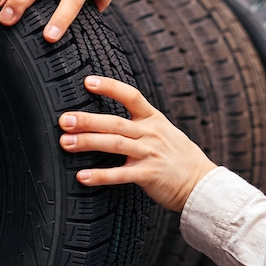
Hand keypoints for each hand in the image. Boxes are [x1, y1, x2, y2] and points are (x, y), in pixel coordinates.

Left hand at [59, 76, 216, 211]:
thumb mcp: (163, 131)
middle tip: (65, 120)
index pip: (132, 96)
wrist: (201, 183)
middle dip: (88, 120)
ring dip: (88, 143)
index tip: (88, 82)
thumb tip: (108, 119)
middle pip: (115, 123)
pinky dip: (100, 176)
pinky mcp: (149, 175)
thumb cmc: (178, 157)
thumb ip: (139, 123)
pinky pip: (121, 175)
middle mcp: (151, 133)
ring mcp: (150, 154)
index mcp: (153, 119)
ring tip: (66, 143)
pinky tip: (82, 176)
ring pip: (115, 145)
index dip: (110, 87)